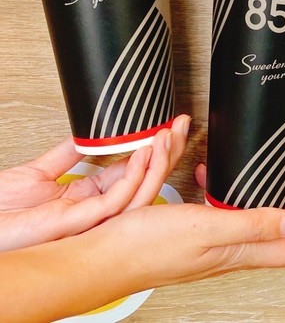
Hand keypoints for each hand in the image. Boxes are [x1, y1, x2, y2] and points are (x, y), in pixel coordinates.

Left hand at [0, 114, 190, 250]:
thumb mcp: (39, 172)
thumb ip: (68, 153)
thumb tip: (89, 132)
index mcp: (88, 199)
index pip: (133, 172)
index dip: (153, 150)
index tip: (166, 128)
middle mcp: (96, 211)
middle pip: (145, 182)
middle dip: (168, 153)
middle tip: (181, 126)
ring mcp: (92, 219)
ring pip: (141, 194)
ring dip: (159, 163)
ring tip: (169, 137)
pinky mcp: (82, 222)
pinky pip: (119, 200)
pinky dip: (135, 176)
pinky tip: (143, 155)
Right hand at [104, 189, 284, 289]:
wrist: (102, 258)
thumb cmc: (146, 248)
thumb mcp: (205, 228)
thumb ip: (250, 225)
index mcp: (238, 253)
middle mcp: (228, 254)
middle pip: (275, 238)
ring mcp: (210, 247)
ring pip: (247, 225)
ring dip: (254, 200)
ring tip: (250, 177)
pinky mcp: (191, 238)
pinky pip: (218, 217)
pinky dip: (220, 195)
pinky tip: (206, 179)